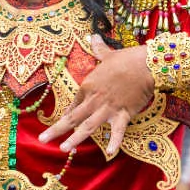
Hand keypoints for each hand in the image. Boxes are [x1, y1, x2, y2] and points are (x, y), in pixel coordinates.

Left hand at [39, 35, 152, 154]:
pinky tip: (109, 152)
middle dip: (56, 129)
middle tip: (43, 139)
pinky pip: (117, 131)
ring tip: (63, 149)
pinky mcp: (123, 114)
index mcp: (88, 85)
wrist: (146, 64)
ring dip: (75, 139)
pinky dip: (114, 141)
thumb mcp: (108, 54)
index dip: (67, 114)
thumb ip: (98, 49)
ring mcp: (107, 108)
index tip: (61, 121)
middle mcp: (94, 99)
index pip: (74, 103)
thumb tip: (93, 36)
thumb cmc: (127, 58)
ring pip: (87, 126)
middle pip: (73, 117)